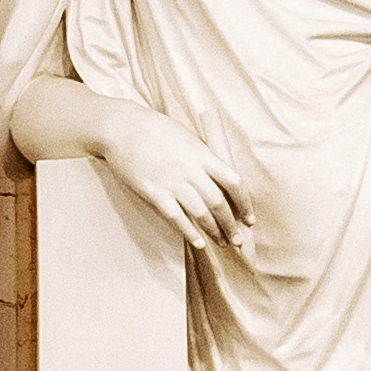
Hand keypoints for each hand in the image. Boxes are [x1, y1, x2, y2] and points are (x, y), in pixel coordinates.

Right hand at [97, 101, 254, 253]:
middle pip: (219, 202)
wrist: (121, 126)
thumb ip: (204, 158)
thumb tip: (221, 178)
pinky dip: (189, 232)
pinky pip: (175, 216)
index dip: (245, 203)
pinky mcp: (153, 191)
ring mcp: (172, 181)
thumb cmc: (156, 129)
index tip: (249, 218)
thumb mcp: (188, 138)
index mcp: (203, 154)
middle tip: (238, 240)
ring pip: (200, 212)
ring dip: (214, 231)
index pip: (234, 182)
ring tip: (222, 243)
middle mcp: (191, 169)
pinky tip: (199, 243)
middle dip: (231, 224)